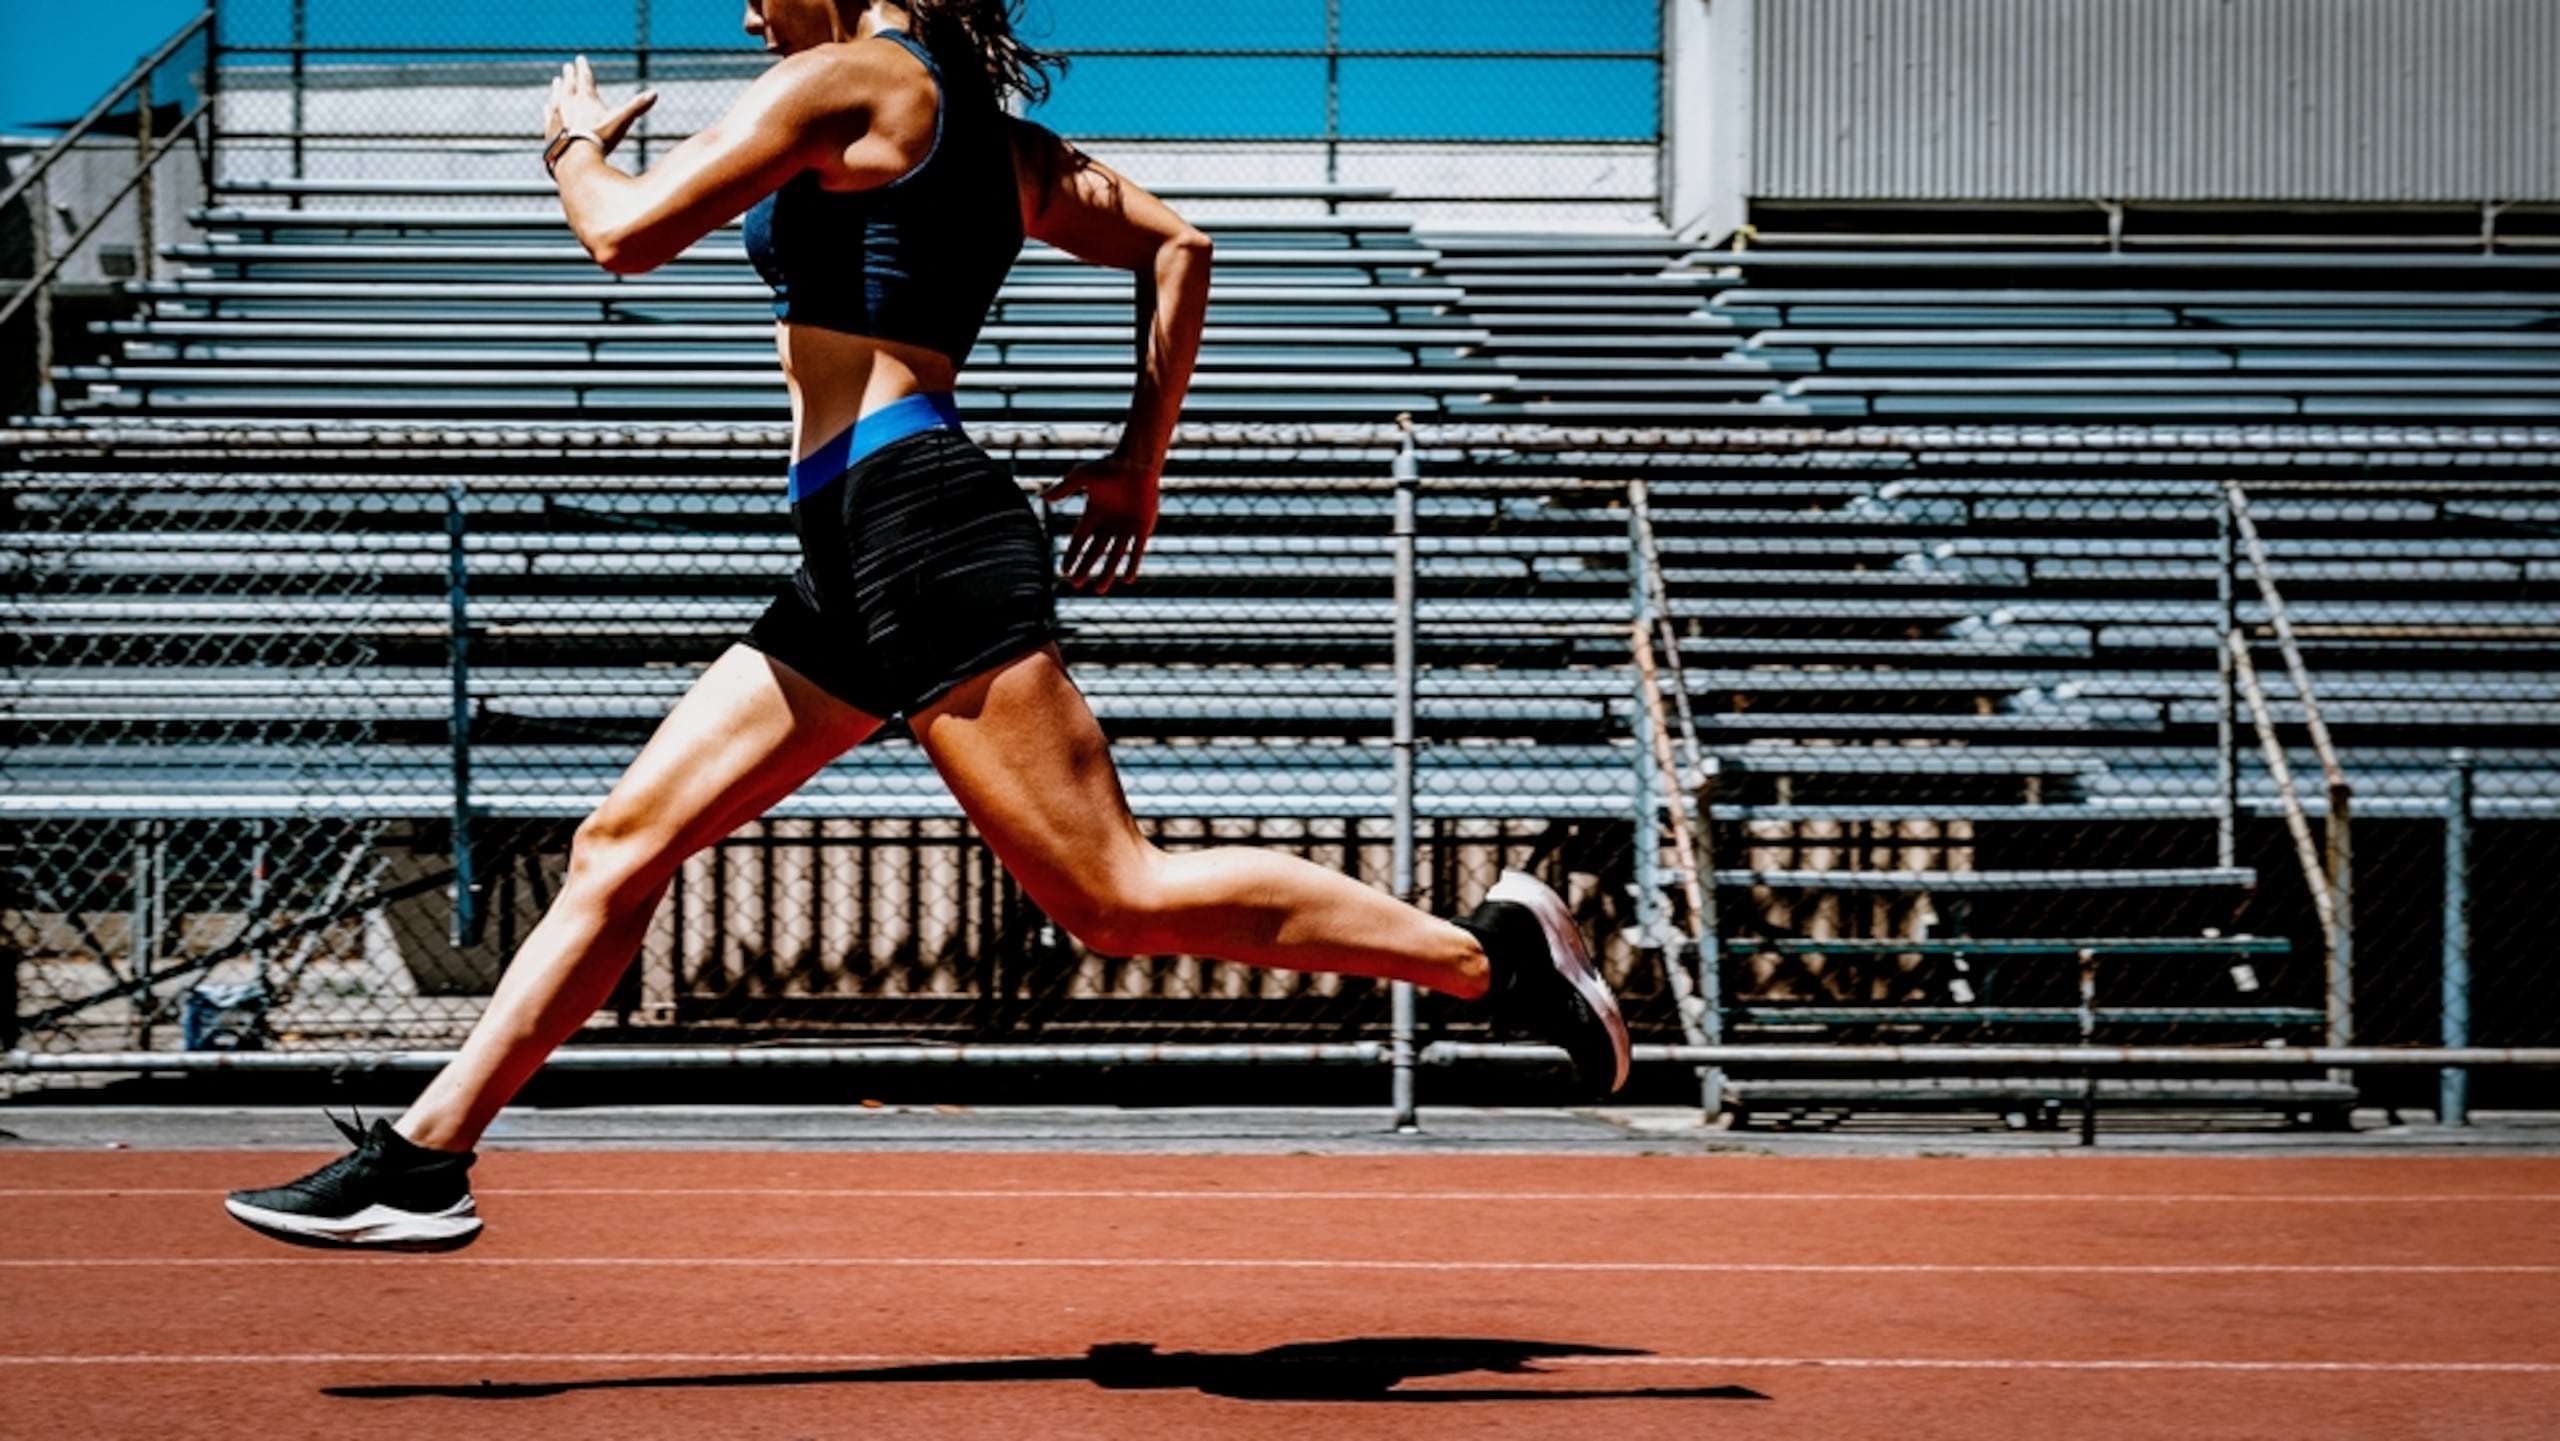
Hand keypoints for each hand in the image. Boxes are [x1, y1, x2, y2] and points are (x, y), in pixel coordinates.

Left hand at [544, 55, 656, 152]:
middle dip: (569, 75)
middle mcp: (568, 103)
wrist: (574, 159)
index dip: (583, 68)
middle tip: (567, 67)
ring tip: (556, 81)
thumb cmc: (599, 140)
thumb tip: (655, 93)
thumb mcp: (622, 122)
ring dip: (557, 88)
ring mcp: (557, 116)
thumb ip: (637, 107)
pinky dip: (549, 108)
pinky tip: (548, 106)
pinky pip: (549, 115)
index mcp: (586, 99)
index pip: (584, 78)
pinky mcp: (550, 129)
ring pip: (557, 97)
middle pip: (569, 85)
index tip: (579, 58)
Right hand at [1043, 452, 1158, 593]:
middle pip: (1094, 552)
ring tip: (1099, 590)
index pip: (1079, 540)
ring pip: (1114, 556)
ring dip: (1107, 572)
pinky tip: (1127, 579)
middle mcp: (1108, 524)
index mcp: (1093, 514)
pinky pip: (1136, 551)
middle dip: (1085, 568)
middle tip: (1076, 584)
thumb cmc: (1110, 466)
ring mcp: (1126, 527)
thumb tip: (1043, 499)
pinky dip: (1132, 564)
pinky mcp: (1142, 528)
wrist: (1138, 462)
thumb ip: (1064, 488)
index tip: (1063, 571)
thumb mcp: (1082, 475)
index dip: (1071, 555)